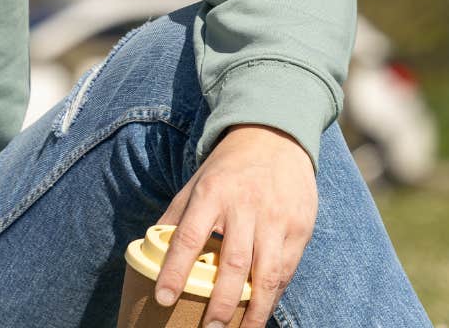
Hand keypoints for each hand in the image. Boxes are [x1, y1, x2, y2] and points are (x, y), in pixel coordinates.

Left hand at [154, 124, 316, 327]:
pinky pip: (286, 269)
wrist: (274, 137)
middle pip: (232, 264)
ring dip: (254, 310)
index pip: (188, 238)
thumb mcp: (196, 183)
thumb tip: (149, 248)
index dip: (174, 271)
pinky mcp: (299, 228)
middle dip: (220, 303)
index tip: (163, 298)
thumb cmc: (227, 169)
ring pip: (265, 274)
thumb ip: (176, 216)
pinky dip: (275, 294)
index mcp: (210, 195)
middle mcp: (244, 207)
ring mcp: (275, 219)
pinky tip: (263, 311)